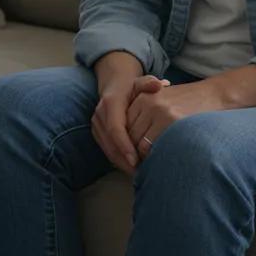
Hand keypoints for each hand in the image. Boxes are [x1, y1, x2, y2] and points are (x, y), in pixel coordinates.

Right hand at [91, 51, 169, 175]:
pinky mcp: (97, 132)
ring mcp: (96, 124)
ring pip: (107, 149)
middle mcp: (100, 114)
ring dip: (121, 163)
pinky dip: (118, 160)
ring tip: (139, 173)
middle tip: (141, 173)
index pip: (115, 128)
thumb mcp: (141, 82)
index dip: (124, 146)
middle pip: (110, 143)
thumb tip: (159, 84)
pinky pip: (106, 150)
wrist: (114, 84)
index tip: (135, 161)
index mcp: (110, 103)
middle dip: (124, 160)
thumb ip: (149, 83)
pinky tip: (132, 167)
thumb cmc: (131, 87)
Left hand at [126, 79, 229, 157]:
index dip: (129, 144)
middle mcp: (148, 103)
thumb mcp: (163, 101)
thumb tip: (130, 146)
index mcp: (143, 97)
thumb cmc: (190, 104)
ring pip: (140, 145)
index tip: (136, 156)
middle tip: (141, 167)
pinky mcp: (172, 121)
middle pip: (130, 136)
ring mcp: (160, 111)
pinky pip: (153, 148)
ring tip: (152, 167)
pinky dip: (155, 159)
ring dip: (144, 158)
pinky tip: (163, 162)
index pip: (125, 126)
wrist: (216, 95)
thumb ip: (145, 116)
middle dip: (134, 153)